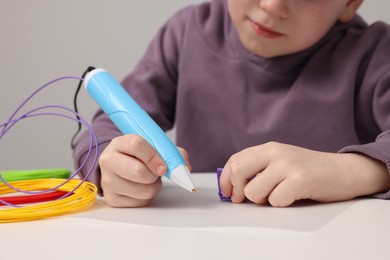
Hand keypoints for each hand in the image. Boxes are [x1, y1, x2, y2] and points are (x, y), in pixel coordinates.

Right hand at [99, 134, 190, 206]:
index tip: (163, 166)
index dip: (154, 156)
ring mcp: (108, 181)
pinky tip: (141, 188)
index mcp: (118, 143)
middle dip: (155, 175)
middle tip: (158, 173)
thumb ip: (171, 152)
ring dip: (154, 186)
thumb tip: (185, 167)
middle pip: (138, 171)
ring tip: (149, 179)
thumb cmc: (138, 156)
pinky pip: (141, 202)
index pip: (136, 145)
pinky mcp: (113, 199)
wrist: (119, 167)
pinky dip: (147, 197)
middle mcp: (108, 161)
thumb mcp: (151, 147)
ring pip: (143, 190)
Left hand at [220, 142, 389, 206]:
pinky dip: (281, 204)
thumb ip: (258, 168)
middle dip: (238, 190)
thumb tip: (233, 188)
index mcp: (268, 148)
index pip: (235, 160)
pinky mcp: (300, 180)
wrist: (344, 171)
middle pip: (238, 172)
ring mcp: (287, 165)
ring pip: (253, 192)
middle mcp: (275, 152)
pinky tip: (293, 197)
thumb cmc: (309, 170)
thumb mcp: (280, 161)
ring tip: (278, 194)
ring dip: (263, 200)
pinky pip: (275, 201)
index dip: (226, 179)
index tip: (228, 193)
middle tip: (246, 199)